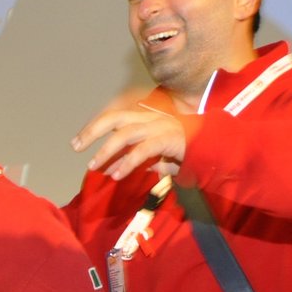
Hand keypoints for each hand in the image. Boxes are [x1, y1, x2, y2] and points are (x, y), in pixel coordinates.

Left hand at [71, 105, 189, 181]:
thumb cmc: (184, 151)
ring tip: (93, 166)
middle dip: (93, 130)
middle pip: (116, 117)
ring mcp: (162, 126)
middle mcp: (152, 118)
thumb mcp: (152, 157)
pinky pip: (144, 150)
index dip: (94, 127)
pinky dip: (128, 162)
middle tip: (76, 146)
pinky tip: (117, 175)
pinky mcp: (171, 139)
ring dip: (106, 150)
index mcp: (146, 118)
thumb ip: (130, 160)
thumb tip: (108, 169)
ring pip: (127, 133)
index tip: (77, 142)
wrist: (215, 148)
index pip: (115, 117)